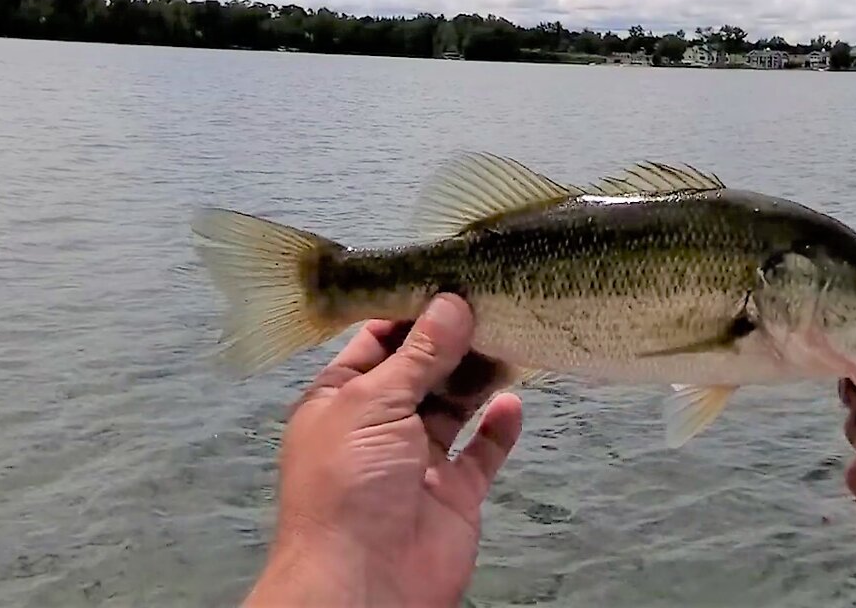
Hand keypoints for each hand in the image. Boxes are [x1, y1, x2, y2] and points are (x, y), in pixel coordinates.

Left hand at [244, 294, 522, 607]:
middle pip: (422, 370)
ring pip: (455, 406)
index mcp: (340, 400)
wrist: (365, 580)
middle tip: (494, 301)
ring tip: (512, 337)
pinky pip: (482, 451)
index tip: (452, 279)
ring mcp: (418, 460)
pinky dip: (500, 426)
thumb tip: (452, 302)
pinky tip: (514, 401)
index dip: (412, 312)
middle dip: (454, 340)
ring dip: (480, 376)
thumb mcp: (375, 402)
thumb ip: (419, 353)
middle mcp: (378, 426)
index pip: (377, 343)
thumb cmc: (349, 485)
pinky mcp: (454, 491)